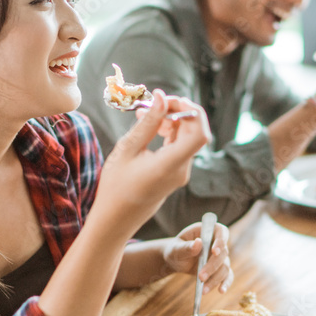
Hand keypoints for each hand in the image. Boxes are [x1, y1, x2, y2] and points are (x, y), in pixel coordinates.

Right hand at [96, 90, 210, 235]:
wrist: (116, 218)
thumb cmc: (116, 186)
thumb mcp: (128, 149)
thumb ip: (148, 123)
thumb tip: (162, 97)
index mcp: (170, 165)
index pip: (199, 134)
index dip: (191, 111)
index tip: (169, 100)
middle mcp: (182, 170)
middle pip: (195, 131)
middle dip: (178, 111)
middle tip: (154, 102)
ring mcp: (181, 173)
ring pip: (187, 137)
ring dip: (171, 120)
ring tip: (144, 114)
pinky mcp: (176, 173)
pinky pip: (180, 146)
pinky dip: (169, 132)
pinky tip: (150, 127)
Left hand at [163, 221, 232, 293]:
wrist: (176, 260)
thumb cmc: (175, 250)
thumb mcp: (176, 248)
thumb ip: (186, 247)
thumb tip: (198, 243)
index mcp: (207, 231)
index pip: (221, 231)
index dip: (221, 240)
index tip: (214, 251)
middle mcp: (216, 243)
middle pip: (223, 253)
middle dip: (212, 266)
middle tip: (200, 277)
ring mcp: (219, 257)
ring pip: (225, 267)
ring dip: (215, 279)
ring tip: (204, 290)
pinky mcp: (219, 269)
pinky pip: (227, 276)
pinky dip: (225, 283)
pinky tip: (221, 291)